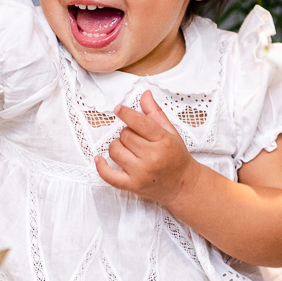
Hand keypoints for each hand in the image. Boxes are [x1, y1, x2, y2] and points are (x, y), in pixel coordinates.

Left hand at [94, 90, 201, 207]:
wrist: (183, 185)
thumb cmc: (176, 156)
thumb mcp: (170, 132)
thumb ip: (155, 113)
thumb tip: (145, 94)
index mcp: (163, 141)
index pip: (140, 123)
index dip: (126, 114)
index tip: (119, 109)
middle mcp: (152, 157)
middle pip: (125, 135)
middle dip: (127, 133)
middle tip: (137, 139)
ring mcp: (141, 173)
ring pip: (115, 151)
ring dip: (117, 146)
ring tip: (128, 149)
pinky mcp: (132, 186)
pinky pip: (110, 176)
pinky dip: (101, 167)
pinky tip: (99, 159)